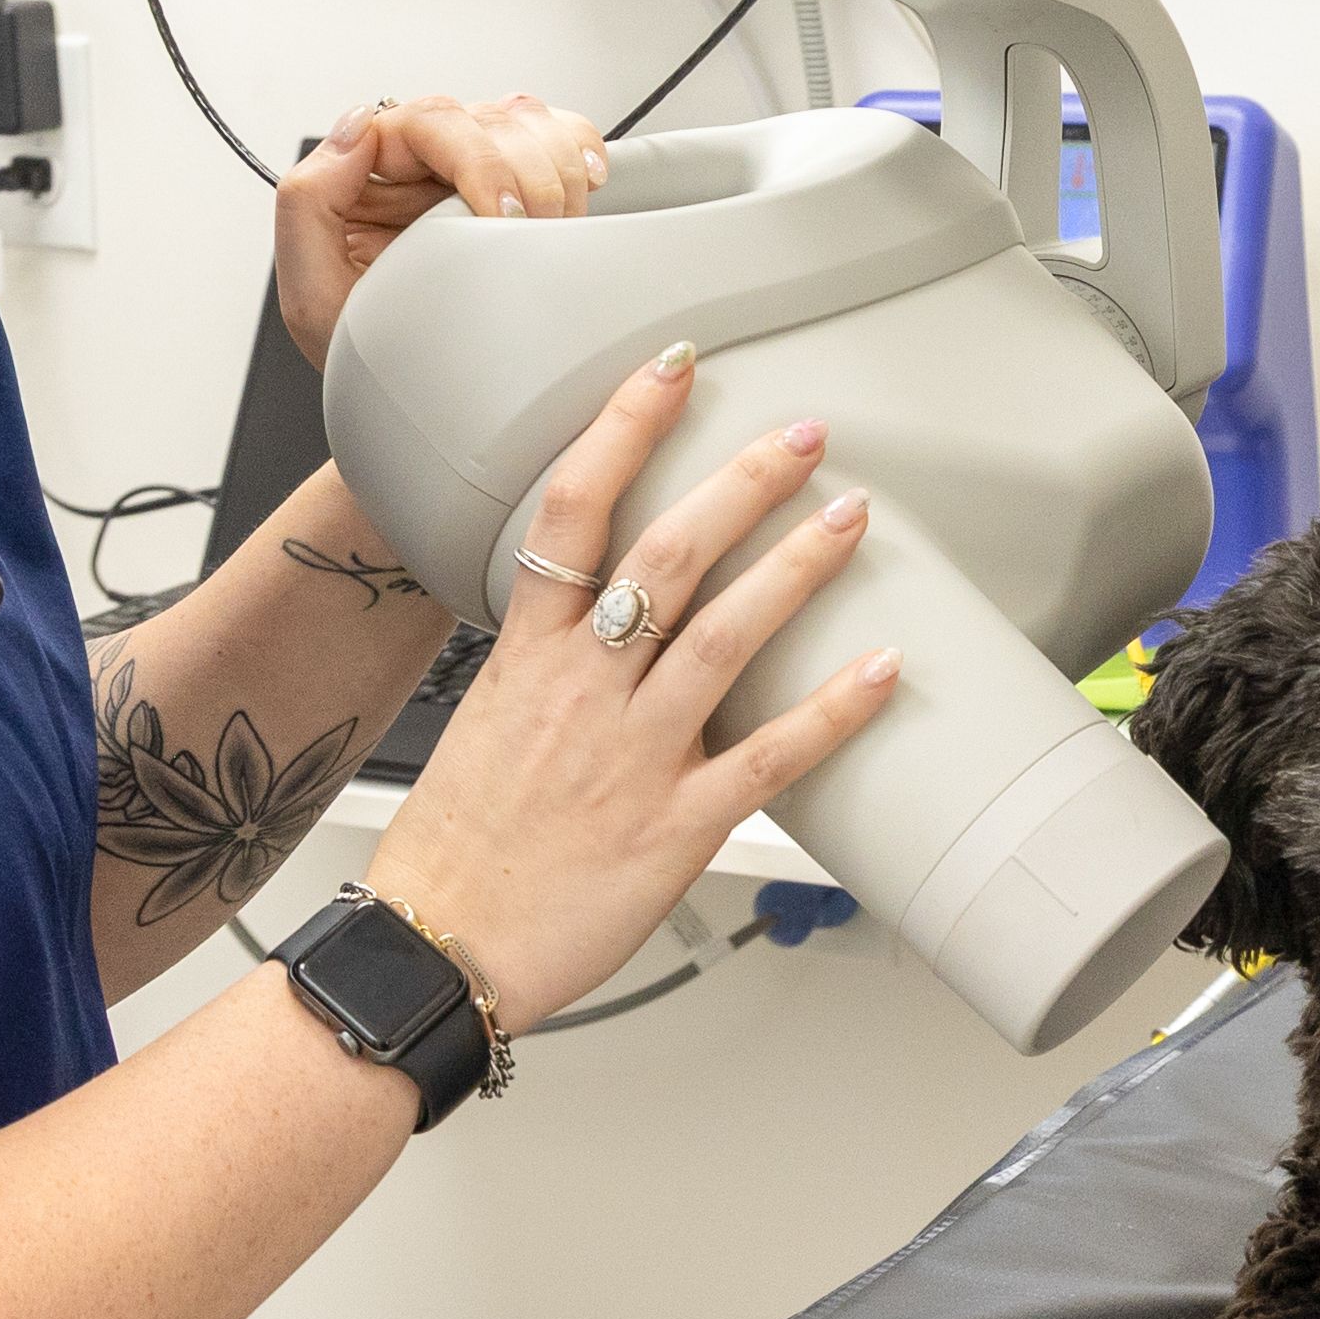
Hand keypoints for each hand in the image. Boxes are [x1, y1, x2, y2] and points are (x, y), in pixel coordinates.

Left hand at [274, 90, 607, 368]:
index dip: (475, 159)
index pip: (427, 123)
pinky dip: (581, 149)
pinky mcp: (519, 183)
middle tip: (533, 234)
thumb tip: (357, 127)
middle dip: (524, 175)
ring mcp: (473, 168)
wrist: (416, 401)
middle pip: (487, 118)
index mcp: (368, 174)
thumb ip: (308, 202)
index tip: (501, 217)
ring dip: (557, 170)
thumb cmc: (367, 353)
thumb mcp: (311, 297)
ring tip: (555, 228)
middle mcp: (422, 162)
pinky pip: (559, 135)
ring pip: (527, 121)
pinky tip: (587, 185)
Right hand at [366, 341, 900, 1033]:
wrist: (435, 950)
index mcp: (529, 656)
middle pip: (669, 554)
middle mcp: (584, 689)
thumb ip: (545, 661)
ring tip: (850, 515)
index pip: (573, 508)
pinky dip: (832, 711)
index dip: (624, 426)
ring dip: (796, 567)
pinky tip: (884, 670)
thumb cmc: (455, 848)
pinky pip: (769, 758)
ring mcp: (634, 755)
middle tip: (803, 431)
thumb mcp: (482, 721)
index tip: (673, 368)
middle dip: (743, 481)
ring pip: (727, 635)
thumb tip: (588, 617)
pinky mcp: (675, 826)